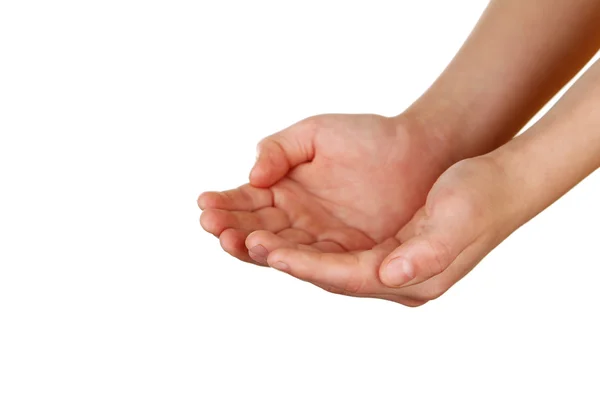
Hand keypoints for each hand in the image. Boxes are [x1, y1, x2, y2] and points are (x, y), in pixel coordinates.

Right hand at [198, 114, 450, 294]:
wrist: (420, 150)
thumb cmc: (368, 137)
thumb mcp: (315, 134)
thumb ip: (278, 149)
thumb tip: (251, 176)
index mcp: (285, 191)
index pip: (247, 202)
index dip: (225, 205)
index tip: (205, 203)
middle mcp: (298, 221)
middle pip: (256, 231)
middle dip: (230, 229)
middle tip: (211, 225)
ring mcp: (322, 241)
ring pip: (280, 250)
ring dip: (252, 248)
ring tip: (232, 238)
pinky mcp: (349, 256)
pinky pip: (315, 262)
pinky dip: (290, 259)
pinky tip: (267, 250)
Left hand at [258, 155, 520, 305]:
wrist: (495, 178)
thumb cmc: (481, 194)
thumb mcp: (460, 218)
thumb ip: (428, 251)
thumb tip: (389, 275)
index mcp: (412, 277)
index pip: (347, 278)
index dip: (307, 266)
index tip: (270, 253)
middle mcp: (393, 278)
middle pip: (325, 273)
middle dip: (282, 259)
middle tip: (236, 242)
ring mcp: (384, 262)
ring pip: (321, 259)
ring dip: (281, 247)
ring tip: (240, 233)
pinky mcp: (377, 245)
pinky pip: (328, 245)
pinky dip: (299, 235)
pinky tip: (273, 224)